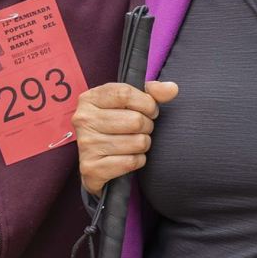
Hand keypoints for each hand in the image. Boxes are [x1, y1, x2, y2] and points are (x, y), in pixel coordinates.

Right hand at [73, 80, 177, 196]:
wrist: (95, 161)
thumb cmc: (115, 125)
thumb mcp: (129, 103)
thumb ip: (152, 93)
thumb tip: (172, 89)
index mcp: (90, 98)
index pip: (125, 94)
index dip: (147, 103)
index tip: (150, 110)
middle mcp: (84, 120)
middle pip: (135, 120)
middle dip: (147, 126)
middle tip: (141, 130)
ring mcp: (86, 145)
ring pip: (137, 143)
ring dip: (143, 144)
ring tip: (134, 143)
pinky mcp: (91, 168)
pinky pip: (131, 162)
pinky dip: (138, 160)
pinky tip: (129, 157)